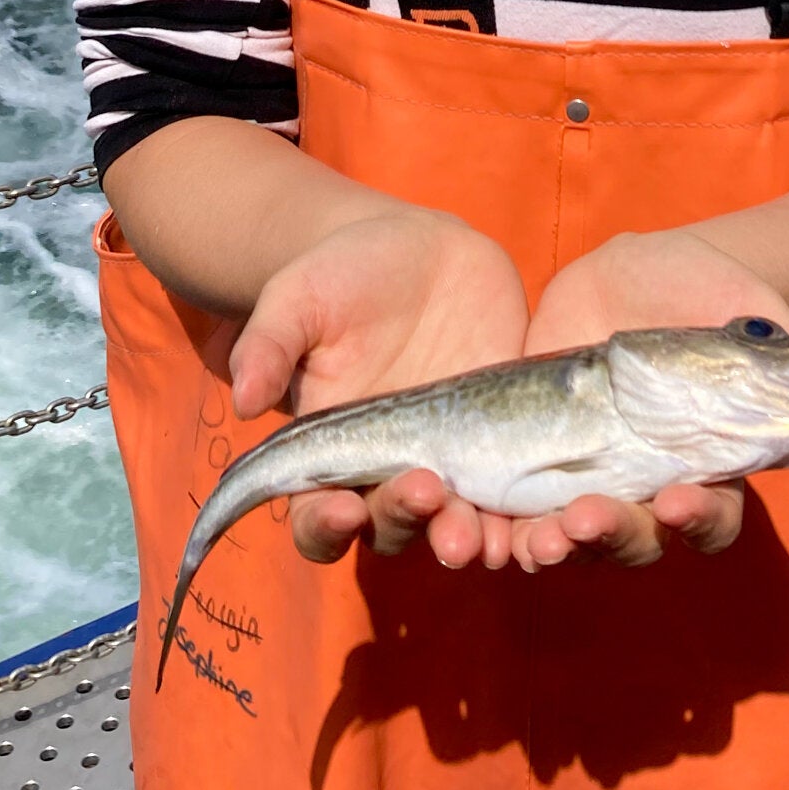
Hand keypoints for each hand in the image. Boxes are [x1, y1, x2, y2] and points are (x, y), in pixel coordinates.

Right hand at [229, 206, 529, 569]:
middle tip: (429, 495)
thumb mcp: (298, 298)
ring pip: (459, 526)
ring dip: (472, 539)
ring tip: (487, 536)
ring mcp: (453, 462)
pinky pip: (519, 492)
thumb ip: (270, 344)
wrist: (417, 250)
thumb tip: (243, 398)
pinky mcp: (508, 440)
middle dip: (411, 523)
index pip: (318, 519)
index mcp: (333, 455)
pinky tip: (545, 517)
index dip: (326, 525)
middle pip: (394, 530)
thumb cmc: (340, 276)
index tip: (342, 506)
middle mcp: (390, 472)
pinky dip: (530, 515)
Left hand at [510, 229, 788, 572]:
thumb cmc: (713, 291)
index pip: (711, 519)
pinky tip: (468, 513)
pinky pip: (505, 502)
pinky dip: (489, 518)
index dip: (698, 522)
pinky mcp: (527, 452)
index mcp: (707, 466)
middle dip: (611, 537)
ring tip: (528, 539)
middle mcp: (645, 485)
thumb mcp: (755, 309)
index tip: (679, 499)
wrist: (641, 270)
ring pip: (565, 536)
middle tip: (584, 520)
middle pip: (632, 540)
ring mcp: (584, 473)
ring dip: (545, 546)